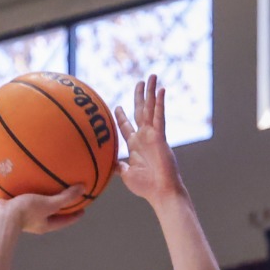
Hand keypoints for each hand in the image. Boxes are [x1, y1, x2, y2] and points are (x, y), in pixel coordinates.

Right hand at [0, 185, 86, 234]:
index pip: (65, 221)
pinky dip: (29, 188)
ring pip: (38, 203)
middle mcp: (36, 220)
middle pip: (52, 213)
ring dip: (44, 196)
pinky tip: (29, 177)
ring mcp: (24, 213)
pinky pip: (24, 195)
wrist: (0, 215)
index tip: (83, 210)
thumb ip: (65, 197)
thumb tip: (83, 188)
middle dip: (60, 205)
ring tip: (49, 184)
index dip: (75, 216)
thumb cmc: (26, 212)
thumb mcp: (49, 204)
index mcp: (45, 224)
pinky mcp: (14, 205)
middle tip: (70, 196)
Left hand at [113, 75, 183, 202]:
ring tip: (151, 77)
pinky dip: (160, 103)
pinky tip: (161, 90)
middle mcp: (144, 137)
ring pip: (151, 109)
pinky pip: (159, 116)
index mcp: (135, 145)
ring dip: (150, 93)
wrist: (160, 192)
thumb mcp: (126, 174)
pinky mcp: (161, 136)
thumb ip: (118, 166)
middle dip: (140, 97)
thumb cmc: (145, 187)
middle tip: (139, 82)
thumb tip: (108, 163)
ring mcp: (153, 135)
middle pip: (140, 111)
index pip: (127, 127)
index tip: (117, 107)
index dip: (122, 117)